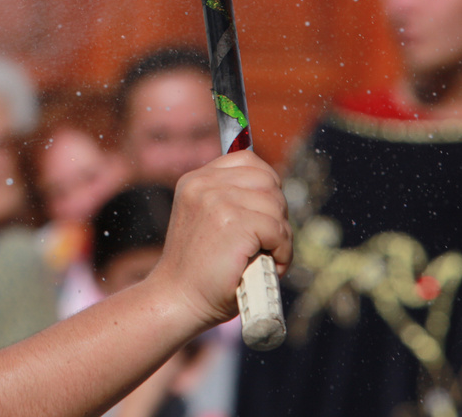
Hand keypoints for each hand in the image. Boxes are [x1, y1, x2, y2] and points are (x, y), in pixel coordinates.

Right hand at [143, 151, 290, 329]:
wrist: (178, 300)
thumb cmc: (200, 271)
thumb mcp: (209, 222)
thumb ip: (231, 201)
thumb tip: (275, 192)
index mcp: (196, 181)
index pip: (247, 160)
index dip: (266, 185)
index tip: (266, 213)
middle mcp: (203, 184)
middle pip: (267, 181)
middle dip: (277, 213)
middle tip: (269, 242)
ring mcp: (217, 201)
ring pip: (276, 206)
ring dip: (282, 236)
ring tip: (268, 257)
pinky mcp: (233, 223)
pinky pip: (277, 229)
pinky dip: (283, 251)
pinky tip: (271, 264)